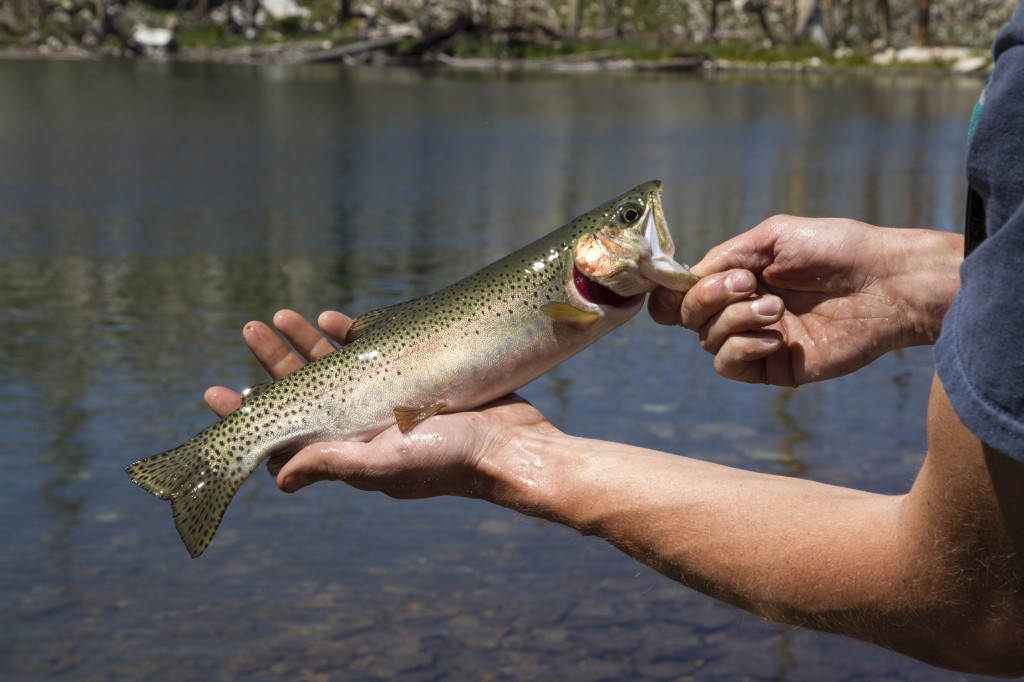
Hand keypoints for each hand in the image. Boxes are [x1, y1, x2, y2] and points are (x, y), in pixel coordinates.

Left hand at [205, 310, 555, 497]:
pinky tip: (331, 319)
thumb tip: (278, 479)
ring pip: (332, 370)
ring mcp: (384, 403)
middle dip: (272, 363)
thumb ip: (334, 463)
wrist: (511, 446)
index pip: (284, 434)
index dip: (248, 415)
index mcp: (346, 451)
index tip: (217, 393)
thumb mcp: (386, 464)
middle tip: (249, 330)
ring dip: (305, 345)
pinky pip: (370, 355)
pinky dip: (349, 338)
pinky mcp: (410, 380)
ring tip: (281, 316)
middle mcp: (359, 428)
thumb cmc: (450, 459)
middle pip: (303, 393)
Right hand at [649, 216, 960, 385]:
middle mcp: (742, 309)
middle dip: (708, 298)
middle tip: (748, 283)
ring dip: (734, 320)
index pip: (685, 292)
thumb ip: (724, 256)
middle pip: (688, 317)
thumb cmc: (836, 249)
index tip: (681, 283)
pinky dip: (742, 348)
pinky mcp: (774, 368)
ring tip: (776, 307)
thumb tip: (683, 280)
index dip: (672, 292)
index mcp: (739, 277)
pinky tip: (774, 336)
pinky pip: (730, 365)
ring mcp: (757, 339)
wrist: (886, 283)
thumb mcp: (773, 237)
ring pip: (707, 341)